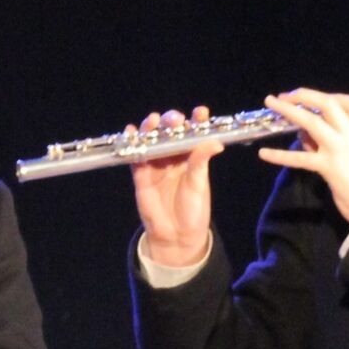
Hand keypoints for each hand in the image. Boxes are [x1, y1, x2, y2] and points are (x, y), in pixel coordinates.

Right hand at [130, 106, 221, 268]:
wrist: (176, 236)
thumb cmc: (193, 210)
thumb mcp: (199, 184)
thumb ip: (201, 161)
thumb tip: (216, 142)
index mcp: (192, 157)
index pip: (194, 133)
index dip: (196, 120)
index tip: (200, 112)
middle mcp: (173, 157)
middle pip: (170, 132)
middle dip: (171, 121)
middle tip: (174, 119)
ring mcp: (156, 164)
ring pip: (152, 139)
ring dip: (151, 127)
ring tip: (153, 121)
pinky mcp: (141, 174)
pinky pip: (135, 154)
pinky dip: (132, 141)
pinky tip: (132, 131)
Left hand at [254, 88, 348, 224]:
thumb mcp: (348, 153)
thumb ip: (326, 140)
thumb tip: (302, 132)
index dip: (329, 96)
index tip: (308, 96)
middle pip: (328, 105)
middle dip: (304, 96)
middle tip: (283, 95)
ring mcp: (338, 150)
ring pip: (313, 123)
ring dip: (289, 111)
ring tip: (271, 103)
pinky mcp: (328, 168)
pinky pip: (300, 159)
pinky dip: (279, 155)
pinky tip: (264, 153)